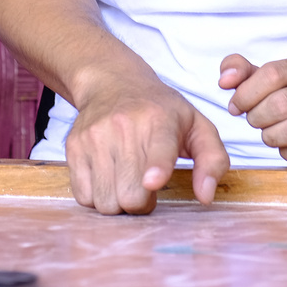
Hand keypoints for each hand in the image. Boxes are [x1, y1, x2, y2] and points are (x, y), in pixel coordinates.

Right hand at [65, 73, 228, 214]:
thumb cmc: (160, 111)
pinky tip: (108, 179)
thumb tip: (206, 196)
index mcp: (160, 120)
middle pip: (130, 194)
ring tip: (127, 182)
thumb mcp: (197, 126)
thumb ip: (212, 161)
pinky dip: (97, 197)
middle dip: (141, 203)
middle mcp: (124, 127)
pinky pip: (84, 197)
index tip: (152, 181)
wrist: (112, 83)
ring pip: (105, 201)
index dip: (156, 167)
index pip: (158, 148)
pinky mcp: (74, 148)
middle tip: (147, 188)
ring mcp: (94, 137)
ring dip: (118, 203)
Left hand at [219, 54, 286, 166]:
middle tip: (253, 121)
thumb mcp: (267, 79)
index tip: (235, 106)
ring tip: (268, 133)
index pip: (272, 73)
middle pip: (281, 103)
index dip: (246, 93)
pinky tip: (286, 146)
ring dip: (271, 136)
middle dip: (257, 117)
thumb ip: (240, 71)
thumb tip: (225, 80)